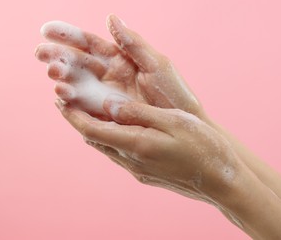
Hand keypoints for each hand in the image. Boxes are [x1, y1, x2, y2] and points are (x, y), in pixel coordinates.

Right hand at [35, 15, 202, 119]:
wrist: (185, 129)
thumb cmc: (176, 95)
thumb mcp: (157, 65)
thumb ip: (133, 43)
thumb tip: (111, 17)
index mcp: (121, 60)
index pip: (90, 44)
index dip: (69, 36)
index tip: (46, 29)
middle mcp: (109, 77)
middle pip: (78, 64)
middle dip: (58, 57)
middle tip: (40, 54)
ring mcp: (105, 97)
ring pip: (77, 85)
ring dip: (62, 80)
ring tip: (54, 76)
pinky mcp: (104, 118)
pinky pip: (83, 108)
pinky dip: (71, 103)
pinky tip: (60, 97)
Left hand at [55, 96, 242, 204]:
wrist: (221, 181)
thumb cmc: (202, 146)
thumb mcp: (172, 121)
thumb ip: (137, 113)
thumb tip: (107, 104)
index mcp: (135, 144)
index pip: (92, 130)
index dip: (72, 116)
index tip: (59, 100)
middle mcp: (131, 161)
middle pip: (94, 140)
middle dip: (77, 120)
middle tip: (65, 101)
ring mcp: (137, 170)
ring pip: (105, 148)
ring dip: (91, 129)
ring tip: (83, 112)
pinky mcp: (145, 174)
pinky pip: (118, 154)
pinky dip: (108, 139)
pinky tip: (112, 130)